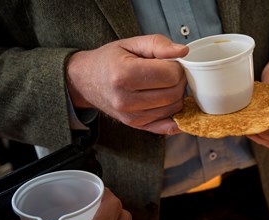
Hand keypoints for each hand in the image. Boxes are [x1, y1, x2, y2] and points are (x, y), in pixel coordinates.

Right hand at [66, 34, 188, 134]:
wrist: (85, 81)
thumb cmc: (109, 60)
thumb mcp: (131, 43)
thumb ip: (158, 44)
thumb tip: (183, 51)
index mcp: (124, 75)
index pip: (170, 74)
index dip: (177, 65)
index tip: (169, 61)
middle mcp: (126, 100)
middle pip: (174, 93)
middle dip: (179, 80)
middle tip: (170, 72)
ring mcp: (132, 116)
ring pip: (175, 108)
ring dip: (177, 95)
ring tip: (164, 84)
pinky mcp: (137, 126)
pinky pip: (169, 126)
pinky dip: (176, 115)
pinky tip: (170, 103)